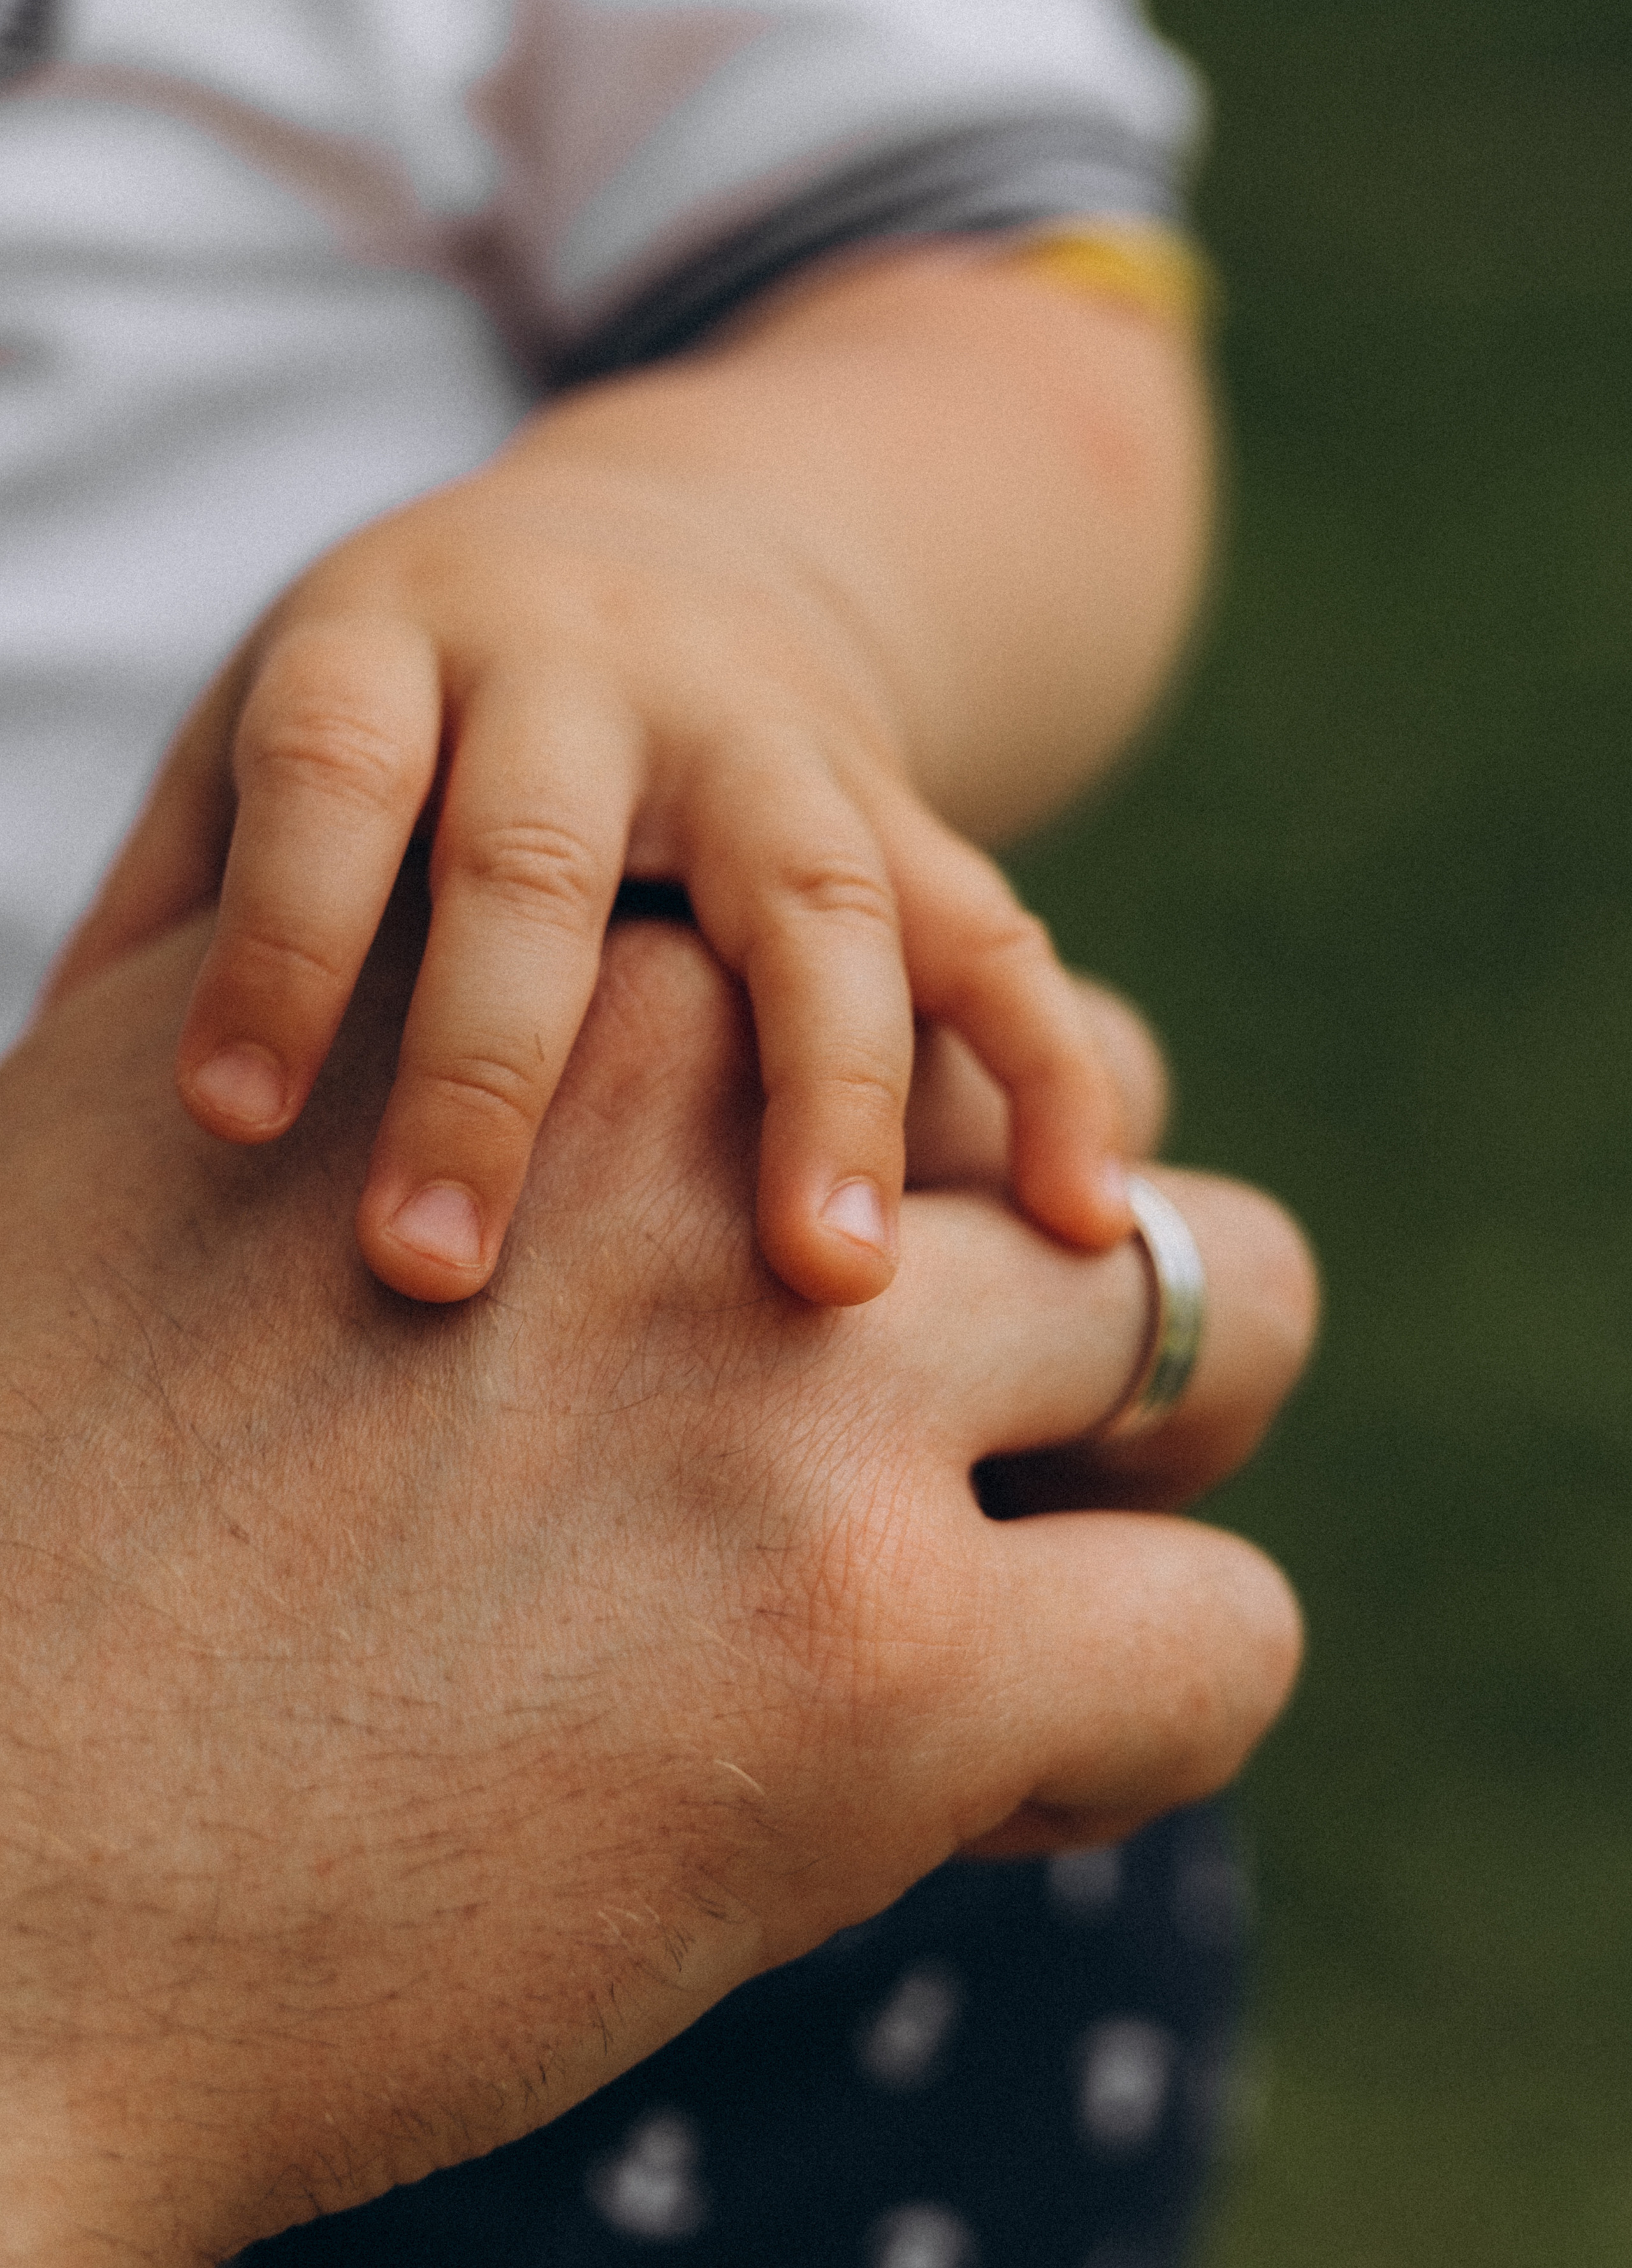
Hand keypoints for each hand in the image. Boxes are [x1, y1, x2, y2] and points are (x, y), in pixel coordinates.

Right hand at [0, 902, 1307, 2267]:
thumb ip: (371, 1060)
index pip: (871, 955)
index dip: (888, 1119)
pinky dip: (1154, 1715)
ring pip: (1234, 1297)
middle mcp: (694, 1147)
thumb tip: (479, 1038)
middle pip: (1078, 1068)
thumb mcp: (171, 1174)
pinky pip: (1220, 1632)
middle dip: (1070, 1238)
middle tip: (1015, 1414)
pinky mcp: (880, 1675)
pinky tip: (988, 1804)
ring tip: (1072, 1574)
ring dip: (1179, 1436)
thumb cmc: (33, 1546)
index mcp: (540, 1010)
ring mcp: (803, 1393)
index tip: (830, 1276)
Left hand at [45, 245, 1212, 1309]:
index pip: (328, 775)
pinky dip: (1057, 1072)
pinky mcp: (909, 813)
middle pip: (540, 854)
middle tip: (436, 1273)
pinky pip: (1000, 936)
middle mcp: (588, 673)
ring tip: (830, 1283)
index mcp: (399, 641)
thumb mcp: (286, 736)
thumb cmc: (425, 715)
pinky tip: (1093, 1224)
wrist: (674, 554)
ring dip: (825, 1087)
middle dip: (494, 1062)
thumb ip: (194, 902)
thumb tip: (58, 1130)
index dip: (274, 936)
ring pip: (810, 897)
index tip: (222, 1127)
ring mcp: (771, 742)